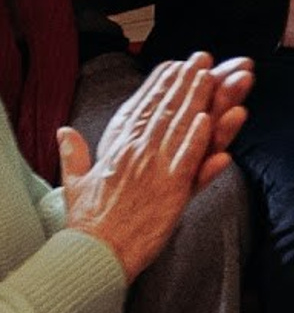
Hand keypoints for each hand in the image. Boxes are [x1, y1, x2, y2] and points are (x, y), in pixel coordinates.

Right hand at [57, 53, 251, 280]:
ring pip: (179, 127)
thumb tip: (64, 131)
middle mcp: (135, 153)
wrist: (94, 253)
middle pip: (164, 110)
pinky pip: (188, 158)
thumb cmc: (88, 222)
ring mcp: (154, 169)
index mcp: (116, 149)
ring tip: (210, 76)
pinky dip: (198, 137)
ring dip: (197, 99)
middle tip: (202, 59)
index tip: (173, 65)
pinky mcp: (171, 189)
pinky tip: (209, 118)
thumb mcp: (75, 182)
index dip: (159, 85)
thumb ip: (73, 153)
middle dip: (184, 82)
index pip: (140, 109)